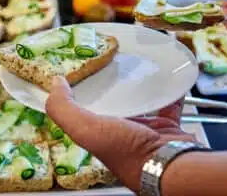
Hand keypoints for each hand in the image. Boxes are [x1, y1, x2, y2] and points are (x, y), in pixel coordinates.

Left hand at [46, 77, 195, 191]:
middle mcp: (120, 135)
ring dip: (137, 86)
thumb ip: (64, 109)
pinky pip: (167, 103)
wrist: (172, 164)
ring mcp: (145, 131)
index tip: (76, 70)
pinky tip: (164, 76)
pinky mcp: (168, 126)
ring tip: (133, 66)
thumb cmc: (131, 153)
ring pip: (139, 102)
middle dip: (109, 86)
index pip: (83, 111)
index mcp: (98, 136)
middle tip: (106, 62)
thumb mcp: (86, 129)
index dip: (78, 92)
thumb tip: (54, 85)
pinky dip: (167, 90)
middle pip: (111, 104)